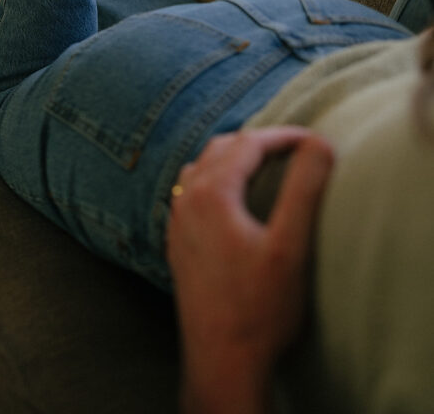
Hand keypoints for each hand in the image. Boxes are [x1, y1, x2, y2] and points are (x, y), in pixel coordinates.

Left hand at [166, 127, 333, 413]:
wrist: (222, 361)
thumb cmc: (259, 308)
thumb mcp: (291, 246)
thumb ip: (304, 189)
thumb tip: (318, 144)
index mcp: (211, 192)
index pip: (249, 142)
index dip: (284, 136)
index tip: (315, 141)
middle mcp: (186, 200)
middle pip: (221, 148)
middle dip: (258, 141)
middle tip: (294, 149)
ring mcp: (177, 222)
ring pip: (201, 168)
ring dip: (232, 158)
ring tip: (265, 165)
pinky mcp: (177, 243)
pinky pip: (190, 192)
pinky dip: (214, 180)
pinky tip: (233, 200)